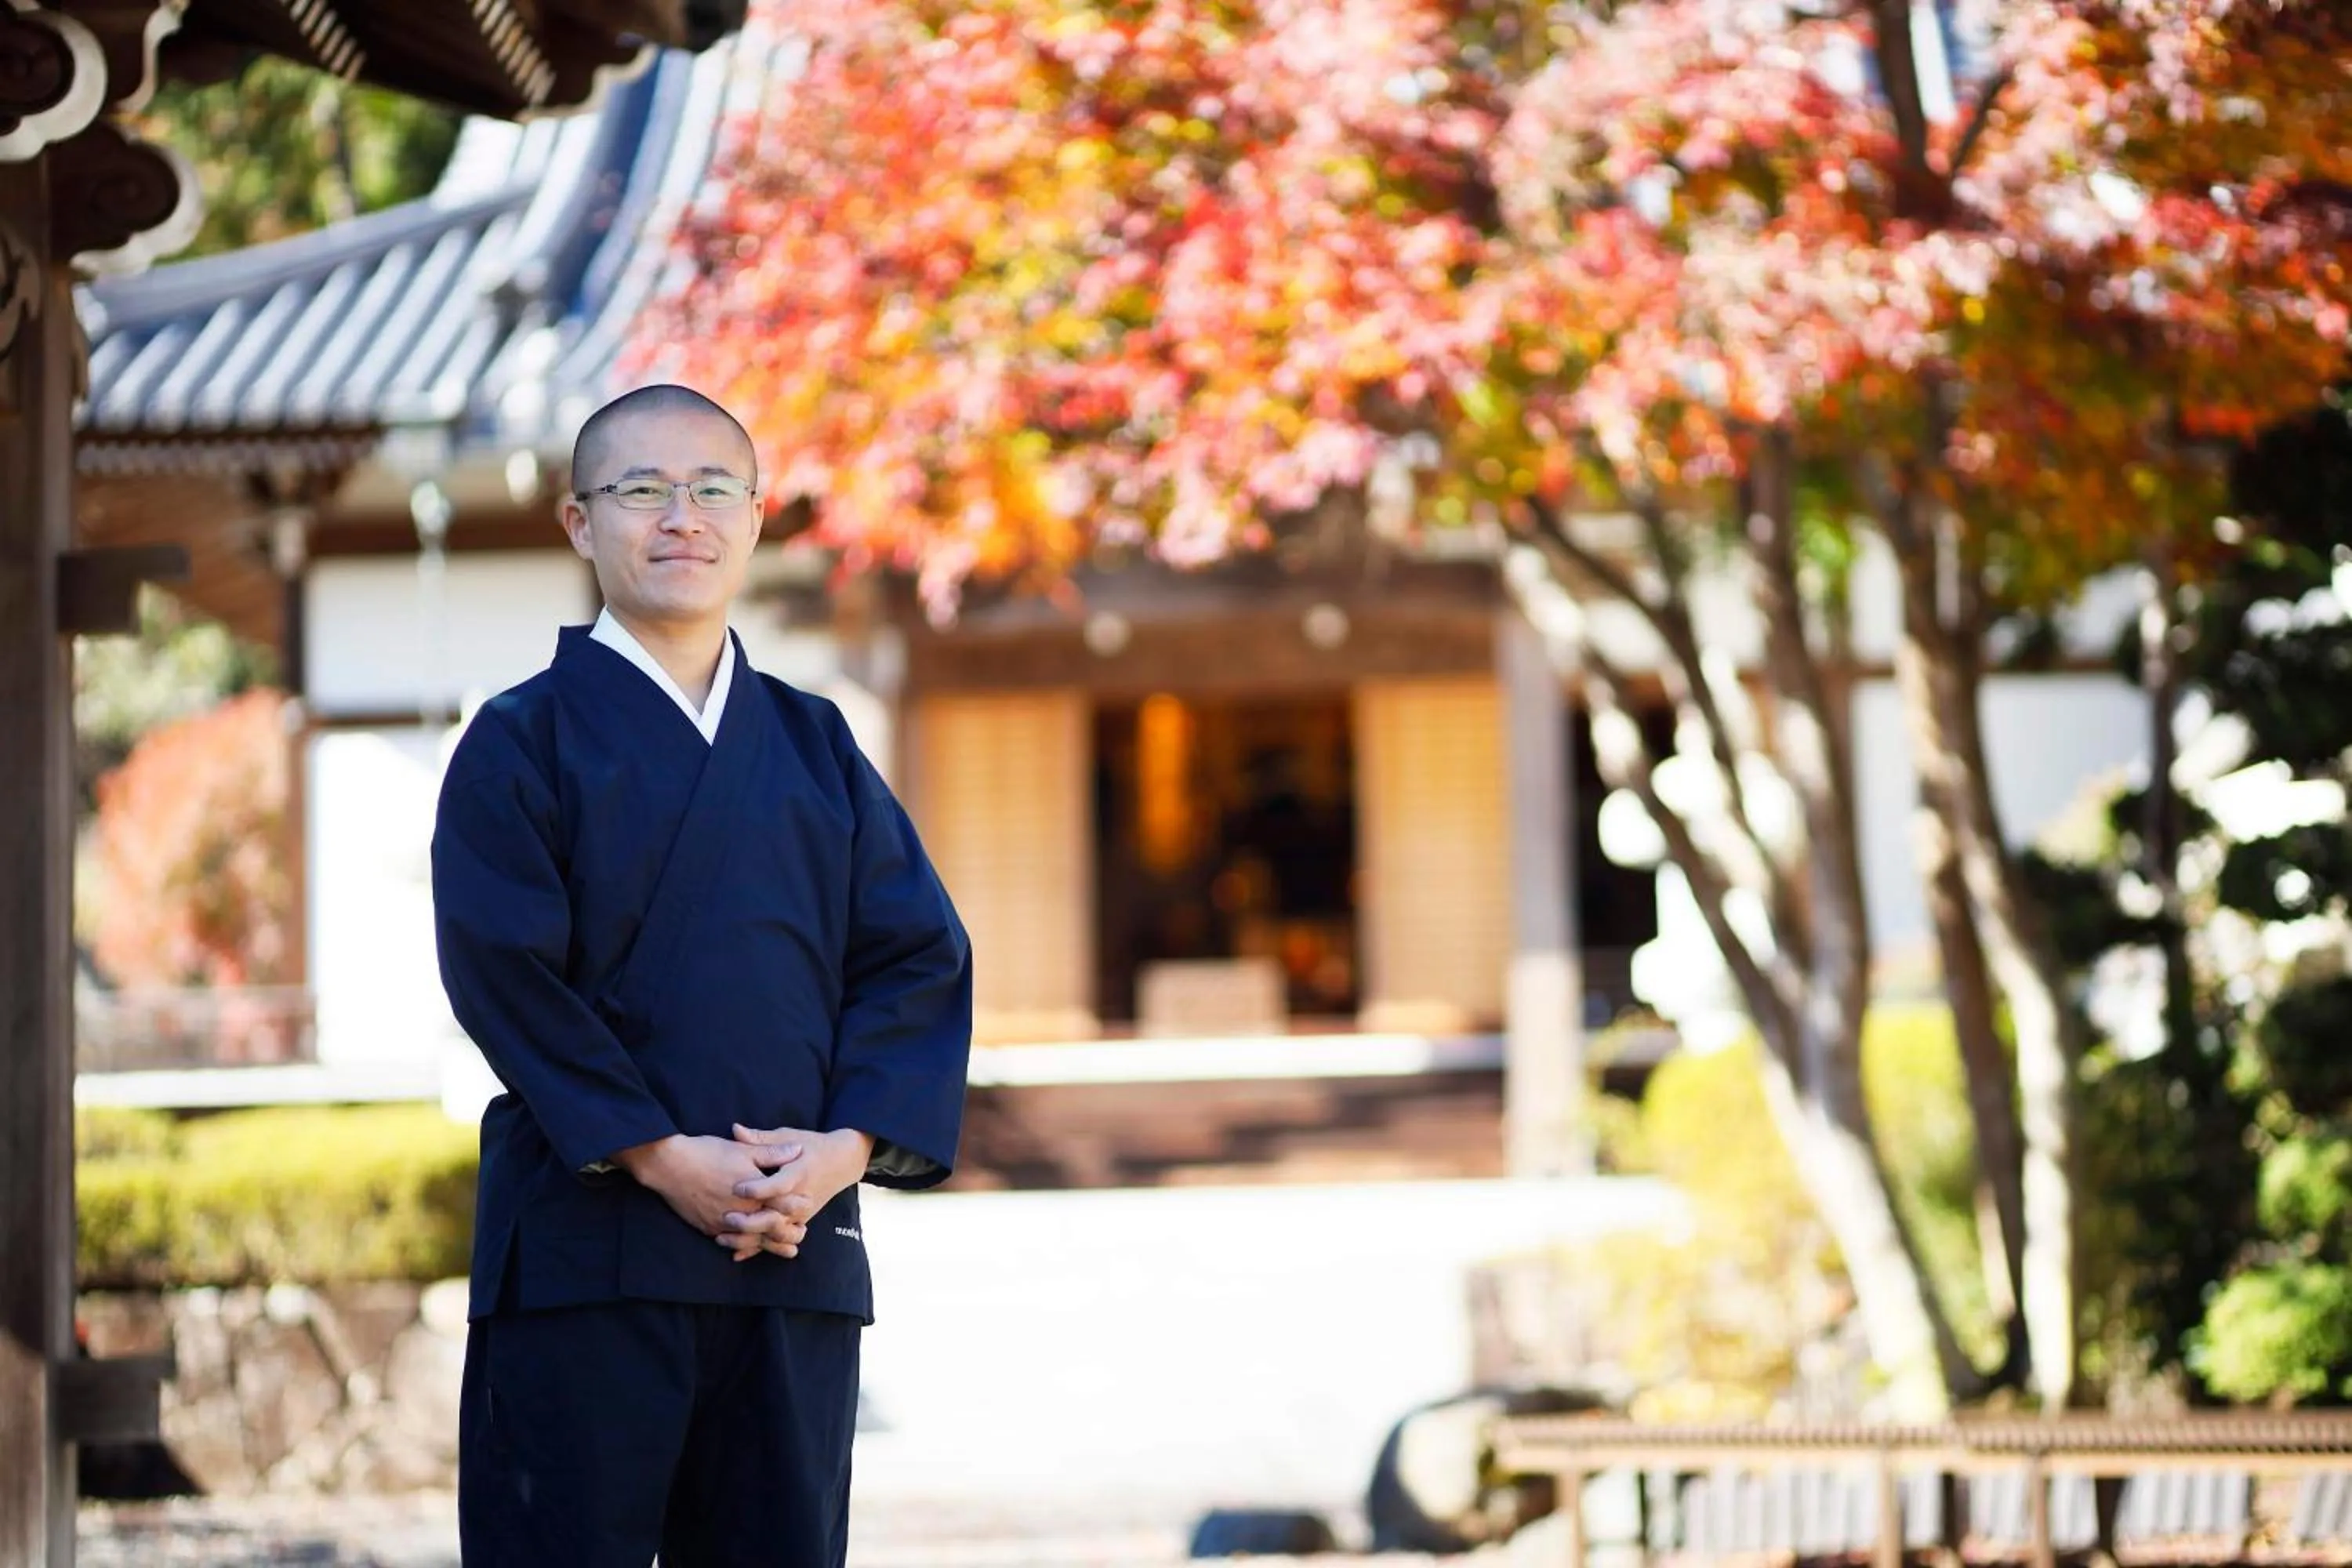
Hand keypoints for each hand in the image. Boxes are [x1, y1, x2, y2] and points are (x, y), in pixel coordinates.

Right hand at [614, 1133, 811, 1256]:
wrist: (669, 1165)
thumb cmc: (707, 1153)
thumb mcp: (743, 1149)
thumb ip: (772, 1153)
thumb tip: (798, 1150)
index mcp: (754, 1192)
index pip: (784, 1205)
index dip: (799, 1206)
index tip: (808, 1205)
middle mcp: (742, 1212)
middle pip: (772, 1228)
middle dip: (789, 1232)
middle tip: (801, 1233)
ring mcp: (724, 1223)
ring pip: (753, 1240)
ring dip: (770, 1245)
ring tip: (784, 1248)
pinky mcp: (709, 1228)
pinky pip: (731, 1242)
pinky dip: (743, 1247)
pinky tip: (749, 1248)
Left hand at [717, 1125, 872, 1262]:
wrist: (842, 1162)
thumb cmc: (813, 1146)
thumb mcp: (790, 1137)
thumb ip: (761, 1139)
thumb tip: (735, 1129)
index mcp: (800, 1173)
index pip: (779, 1185)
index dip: (758, 1188)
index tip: (736, 1188)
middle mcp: (802, 1198)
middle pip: (776, 1216)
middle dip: (751, 1220)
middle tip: (726, 1217)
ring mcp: (801, 1214)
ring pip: (774, 1233)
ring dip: (749, 1238)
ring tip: (722, 1237)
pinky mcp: (798, 1223)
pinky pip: (777, 1240)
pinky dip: (757, 1248)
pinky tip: (736, 1254)